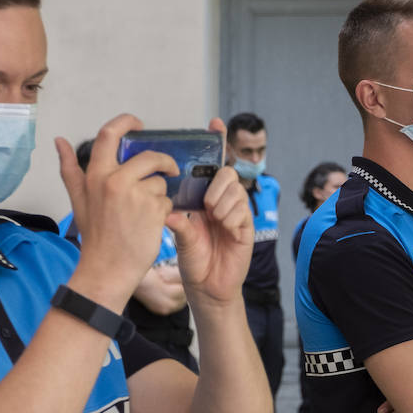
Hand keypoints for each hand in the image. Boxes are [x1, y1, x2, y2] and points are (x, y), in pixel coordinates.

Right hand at [58, 114, 177, 306]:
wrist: (107, 269)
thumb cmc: (95, 234)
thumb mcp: (78, 199)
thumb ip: (70, 168)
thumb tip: (59, 141)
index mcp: (96, 175)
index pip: (110, 135)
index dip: (126, 122)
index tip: (139, 125)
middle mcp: (115, 181)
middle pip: (149, 156)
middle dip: (163, 163)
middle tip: (168, 170)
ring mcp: (136, 195)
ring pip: (160, 182)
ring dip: (159, 195)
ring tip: (144, 213)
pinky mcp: (154, 210)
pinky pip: (168, 201)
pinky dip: (164, 211)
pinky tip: (150, 224)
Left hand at [165, 119, 253, 305]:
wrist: (207, 289)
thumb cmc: (192, 261)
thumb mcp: (180, 237)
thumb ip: (177, 219)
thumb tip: (166, 205)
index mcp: (204, 199)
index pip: (211, 166)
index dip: (216, 143)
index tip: (213, 123)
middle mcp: (221, 202)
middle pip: (227, 173)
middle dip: (216, 183)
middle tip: (206, 203)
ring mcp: (235, 214)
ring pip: (235, 190)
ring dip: (222, 201)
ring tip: (213, 218)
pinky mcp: (246, 227)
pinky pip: (242, 210)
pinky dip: (231, 215)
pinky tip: (223, 227)